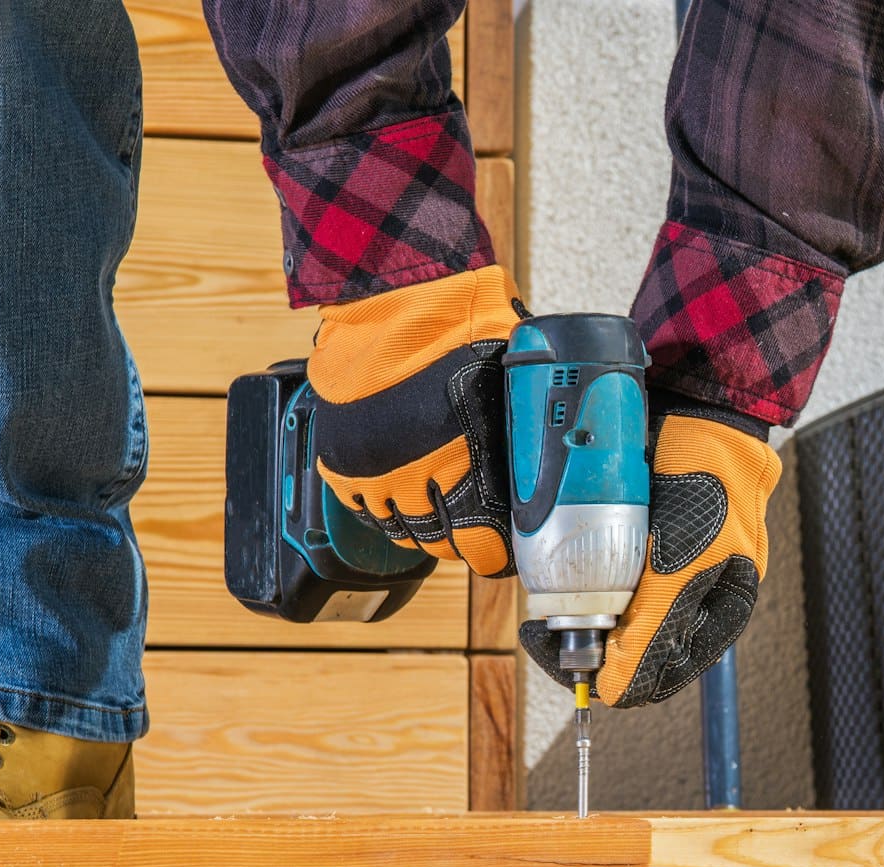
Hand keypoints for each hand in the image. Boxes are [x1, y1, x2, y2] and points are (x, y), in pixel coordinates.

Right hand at [305, 265, 521, 576]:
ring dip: (418, 527)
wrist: (398, 296)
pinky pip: (359, 505)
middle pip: (437, 541)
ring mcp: (374, 469)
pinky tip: (397, 499)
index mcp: (464, 466)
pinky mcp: (341, 456)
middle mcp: (415, 477)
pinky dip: (379, 507)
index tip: (501, 552)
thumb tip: (542, 450)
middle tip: (470, 535)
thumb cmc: (464, 330)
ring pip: (398, 527)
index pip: (480, 544)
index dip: (493, 554)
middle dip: (457, 542)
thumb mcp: (510, 382)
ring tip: (434, 518)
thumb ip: (517, 426)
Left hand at [522, 414, 780, 705]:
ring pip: (607, 613)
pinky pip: (598, 571)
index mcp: (712, 619)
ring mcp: (659, 569)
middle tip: (540, 622)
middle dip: (580, 638)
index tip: (553, 650)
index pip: (648, 676)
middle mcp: (686, 601)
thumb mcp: (685, 562)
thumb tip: (613, 691)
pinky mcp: (635, 537)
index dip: (597, 674)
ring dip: (573, 608)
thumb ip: (655, 627)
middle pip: (623, 648)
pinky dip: (573, 571)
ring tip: (547, 589)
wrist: (700, 403)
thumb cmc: (710, 482)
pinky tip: (557, 557)